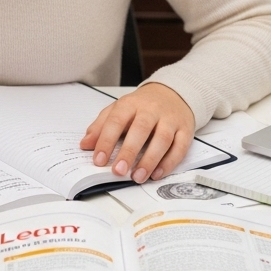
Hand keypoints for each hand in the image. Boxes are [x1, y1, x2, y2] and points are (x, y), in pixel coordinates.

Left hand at [79, 83, 194, 183]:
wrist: (174, 93)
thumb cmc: (142, 106)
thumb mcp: (118, 110)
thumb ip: (101, 126)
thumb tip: (85, 144)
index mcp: (131, 103)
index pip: (117, 120)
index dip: (106, 140)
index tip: (98, 160)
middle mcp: (152, 110)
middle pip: (141, 129)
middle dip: (129, 151)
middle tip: (118, 171)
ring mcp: (170, 119)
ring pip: (162, 139)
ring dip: (150, 160)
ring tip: (137, 177)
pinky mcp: (185, 129)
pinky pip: (180, 146)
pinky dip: (169, 162)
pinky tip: (157, 174)